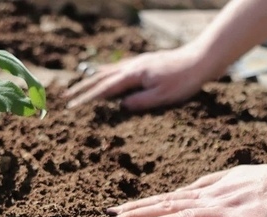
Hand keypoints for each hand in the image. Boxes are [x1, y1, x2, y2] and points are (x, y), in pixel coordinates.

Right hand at [65, 47, 207, 110]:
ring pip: (108, 71)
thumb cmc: (183, 80)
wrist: (200, 60)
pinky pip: (118, 68)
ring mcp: (137, 63)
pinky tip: (104, 74)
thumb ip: (140, 101)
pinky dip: (106, 73)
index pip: (105, 89)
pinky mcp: (143, 63)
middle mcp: (132, 66)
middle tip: (66, 97)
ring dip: (91, 80)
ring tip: (78, 87)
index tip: (73, 107)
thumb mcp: (163, 96)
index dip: (88, 98)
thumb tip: (121, 107)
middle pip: (101, 78)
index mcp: (134, 75)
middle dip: (83, 88)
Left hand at [106, 161, 266, 216]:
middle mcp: (210, 201)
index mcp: (207, 193)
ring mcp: (226, 212)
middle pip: (168, 207)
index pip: (166, 200)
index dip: (141, 205)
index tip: (116, 211)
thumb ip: (206, 185)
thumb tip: (183, 191)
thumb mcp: (231, 179)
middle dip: (137, 214)